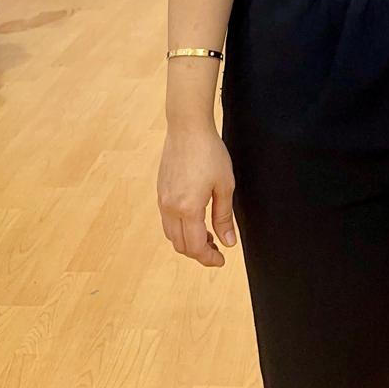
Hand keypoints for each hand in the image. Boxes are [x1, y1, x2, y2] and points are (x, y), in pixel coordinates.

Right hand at [157, 123, 238, 266]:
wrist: (187, 127)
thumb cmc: (209, 153)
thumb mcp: (224, 185)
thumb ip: (224, 217)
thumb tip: (228, 243)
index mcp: (188, 209)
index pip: (196, 247)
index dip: (209, 258)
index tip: (221, 260)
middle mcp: (170, 208)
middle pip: (180, 245)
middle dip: (199, 252)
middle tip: (217, 248)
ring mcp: (162, 199)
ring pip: (171, 234)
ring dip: (187, 241)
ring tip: (207, 234)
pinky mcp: (160, 191)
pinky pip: (167, 220)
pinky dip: (179, 228)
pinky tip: (194, 219)